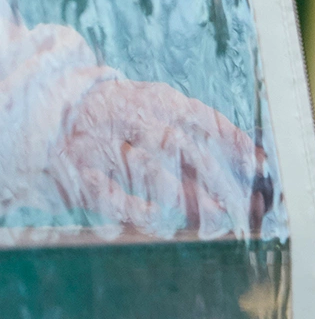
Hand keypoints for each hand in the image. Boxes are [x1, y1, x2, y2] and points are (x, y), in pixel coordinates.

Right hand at [60, 79, 269, 236]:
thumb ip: (201, 126)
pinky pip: (112, 195)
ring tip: (216, 218)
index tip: (259, 167)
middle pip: (181, 148)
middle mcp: (128, 117)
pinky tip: (163, 219)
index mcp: (155, 99)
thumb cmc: (123, 117)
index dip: (234, 144)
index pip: (202, 119)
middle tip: (243, 205)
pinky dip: (139, 210)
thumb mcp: (159, 108)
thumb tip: (255, 158)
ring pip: (149, 171)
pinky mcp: (78, 172)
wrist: (50, 114)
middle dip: (217, 179)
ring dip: (186, 198)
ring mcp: (100, 143)